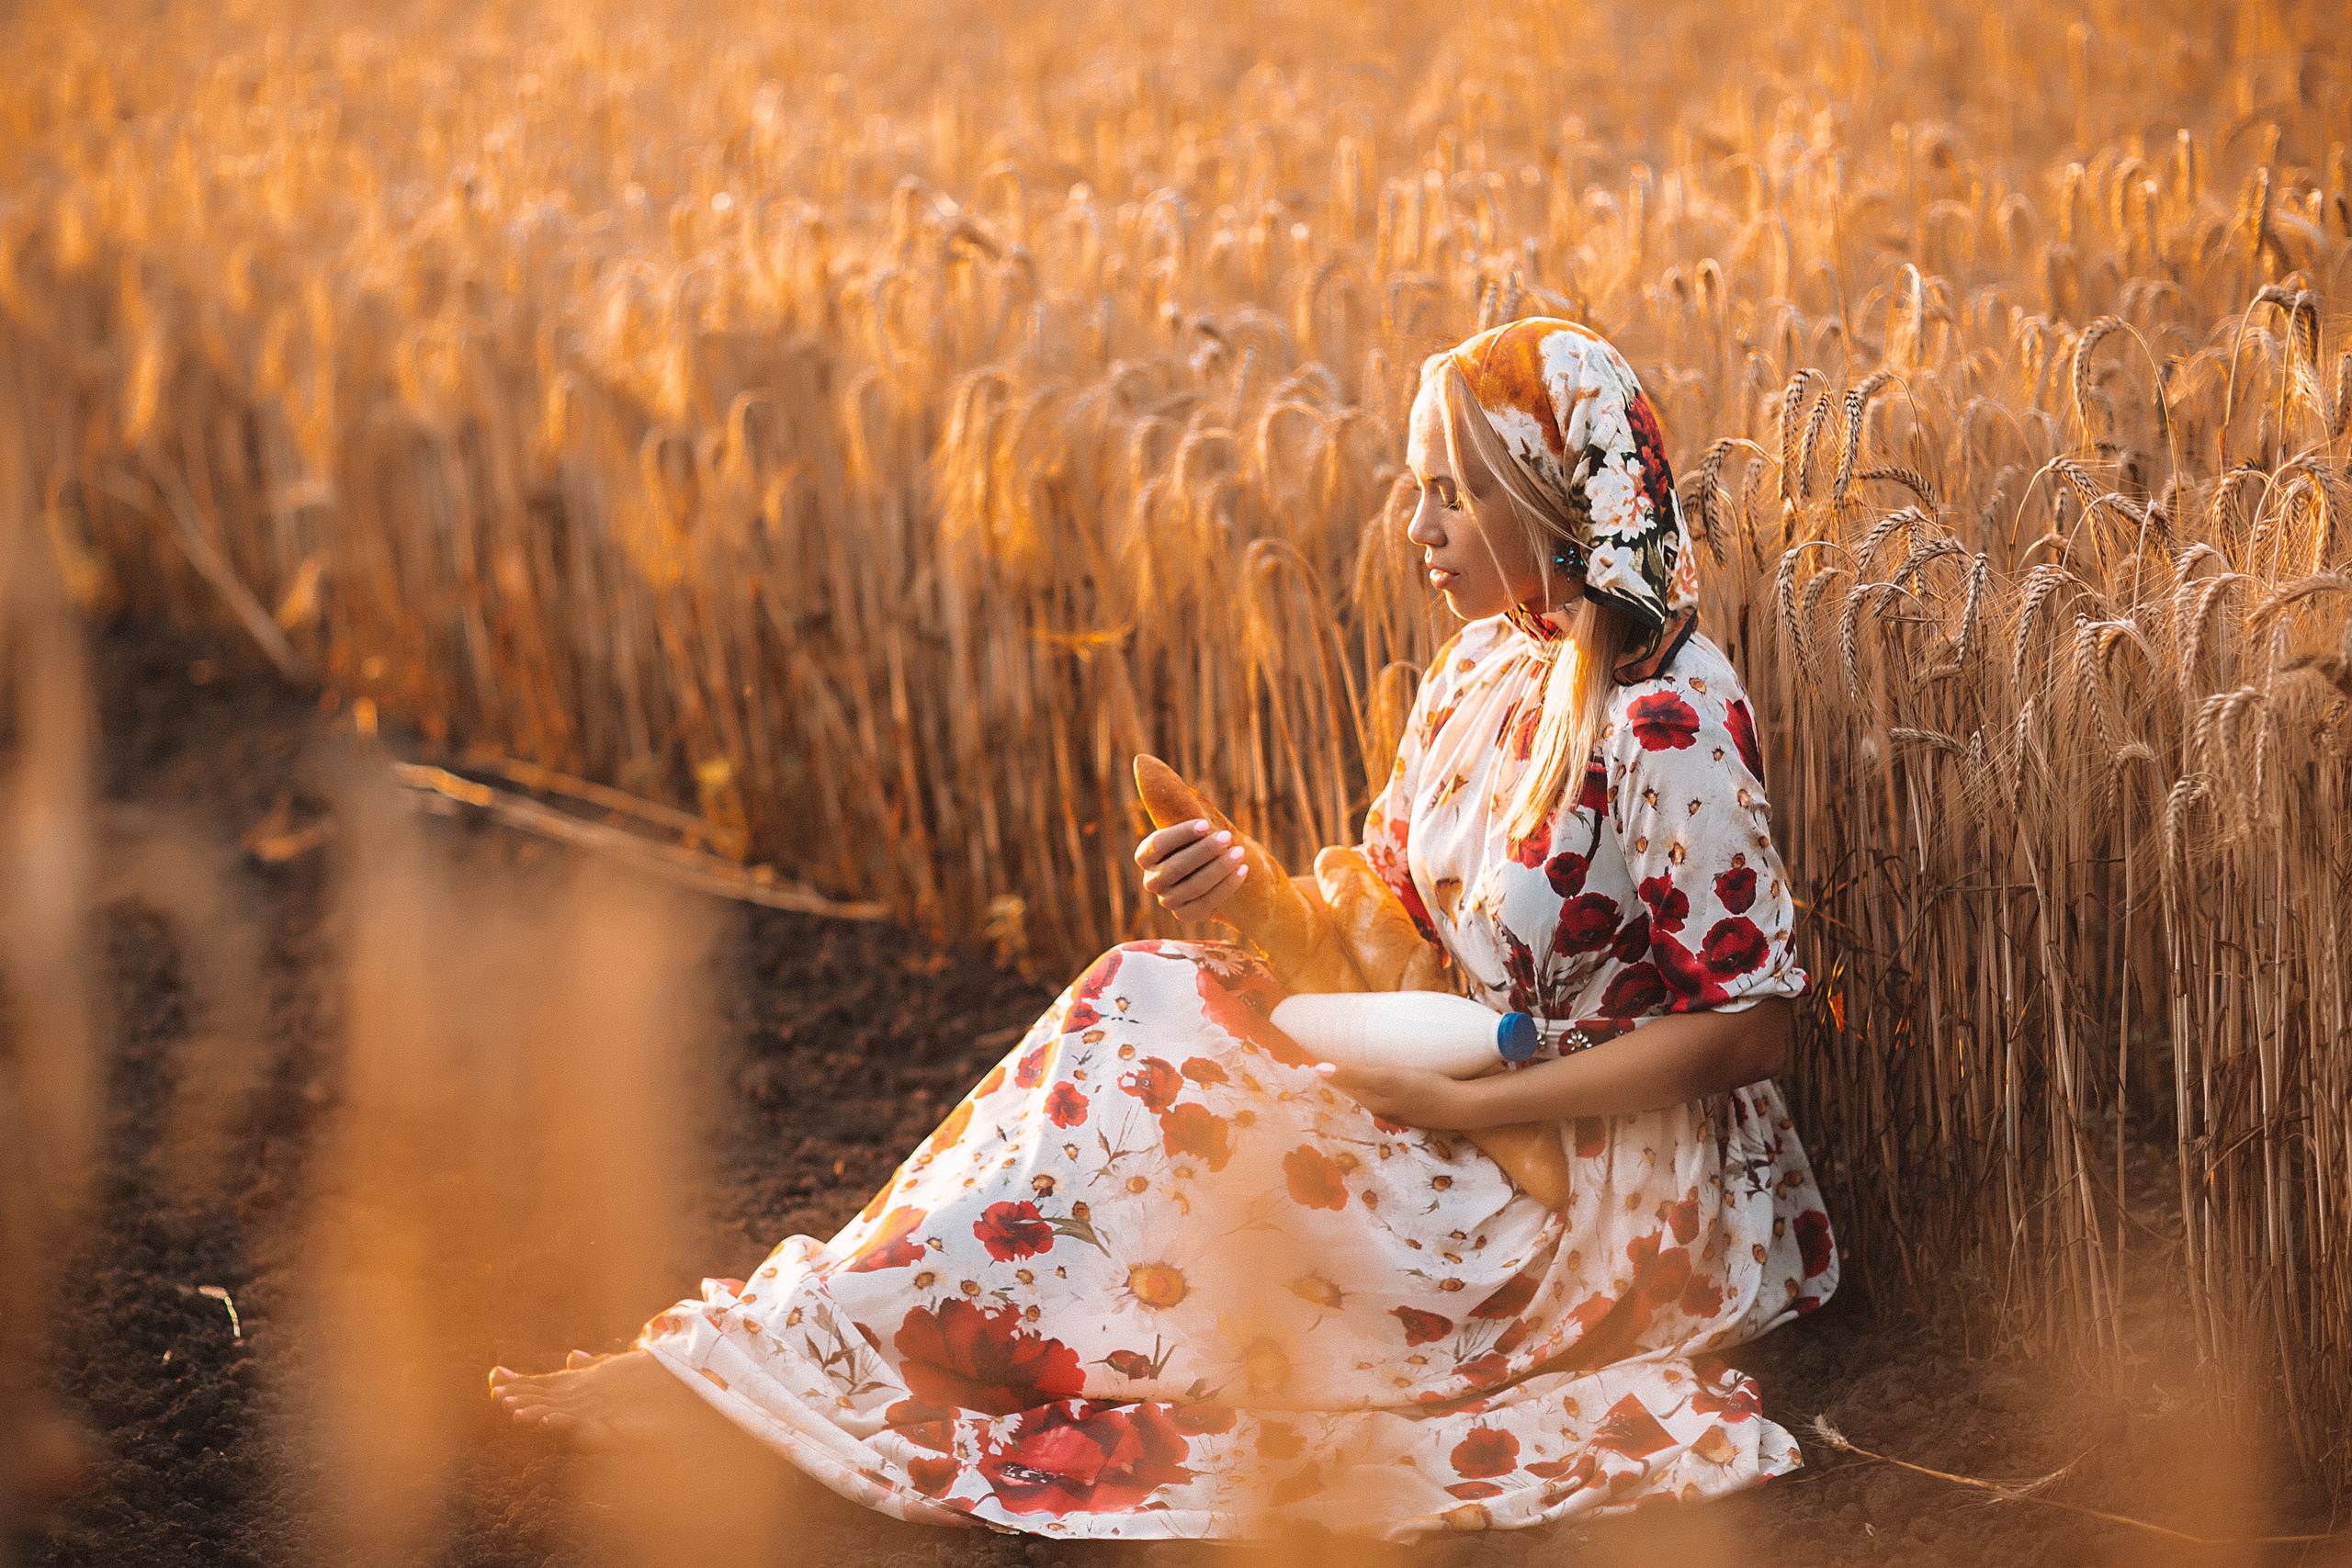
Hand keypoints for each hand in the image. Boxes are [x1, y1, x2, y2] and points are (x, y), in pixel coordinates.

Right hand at [1134, 819, 1248, 921]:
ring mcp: (1167, 900)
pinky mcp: (1184, 914)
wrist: (1210, 878)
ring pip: (1194, 886)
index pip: (1158, 844)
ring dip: (1220, 868)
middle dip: (1205, 851)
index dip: (1181, 834)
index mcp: (1145, 856)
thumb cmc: (1199, 846)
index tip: (1205, 824)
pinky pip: (1206, 902)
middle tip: (1227, 837)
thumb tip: (1172, 783)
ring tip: (1239, 852)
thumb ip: (1188, 818)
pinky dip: (1227, 886)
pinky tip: (1242, 871)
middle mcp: (1151, 880)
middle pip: (1177, 866)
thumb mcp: (1192, 832)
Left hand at [1312, 1060, 1484, 1130]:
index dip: (1333, 1072)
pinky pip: (1394, 1092)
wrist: (1464, 1106)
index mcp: (1373, 1102)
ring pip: (1377, 1092)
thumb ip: (1353, 1075)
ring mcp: (1402, 1109)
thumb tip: (1318, 1070)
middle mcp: (1384, 1109)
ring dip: (1367, 1079)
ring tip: (1363, 1060)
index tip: (1321, 1054)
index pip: (1345, 1086)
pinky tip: (1394, 1072)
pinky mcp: (1418, 1104)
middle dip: (1348, 1076)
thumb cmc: (1424, 1090)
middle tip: (1338, 1053)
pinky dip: (1387, 1081)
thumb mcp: (1385, 1078)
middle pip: (1359, 1090)